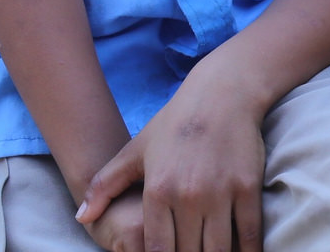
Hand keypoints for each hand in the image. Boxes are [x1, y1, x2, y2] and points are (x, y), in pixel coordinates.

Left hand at [74, 76, 266, 251]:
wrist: (222, 94)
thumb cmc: (175, 123)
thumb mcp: (134, 151)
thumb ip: (104, 186)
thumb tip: (81, 218)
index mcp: (157, 191)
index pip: (156, 251)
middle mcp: (187, 196)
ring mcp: (220, 193)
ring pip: (218, 251)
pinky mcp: (247, 188)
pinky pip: (249, 235)